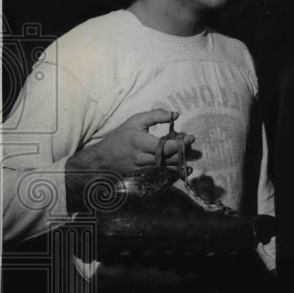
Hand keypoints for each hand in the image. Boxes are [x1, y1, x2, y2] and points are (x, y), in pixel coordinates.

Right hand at [67, 109, 194, 176]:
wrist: (102, 158)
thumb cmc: (121, 136)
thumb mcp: (135, 121)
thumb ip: (156, 116)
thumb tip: (175, 115)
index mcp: (140, 142)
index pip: (166, 147)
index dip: (181, 143)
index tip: (191, 137)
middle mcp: (141, 158)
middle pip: (169, 159)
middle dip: (184, 152)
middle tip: (190, 145)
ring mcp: (141, 170)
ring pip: (167, 170)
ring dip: (181, 164)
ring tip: (188, 158)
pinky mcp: (142, 177)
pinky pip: (161, 177)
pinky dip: (173, 174)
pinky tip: (183, 170)